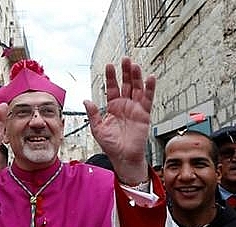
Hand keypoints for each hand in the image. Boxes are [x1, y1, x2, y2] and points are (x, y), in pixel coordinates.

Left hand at [83, 56, 154, 184]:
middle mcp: (124, 105)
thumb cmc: (111, 146)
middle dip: (125, 72)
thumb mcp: (97, 129)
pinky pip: (148, 99)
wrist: (123, 157)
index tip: (109, 66)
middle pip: (126, 84)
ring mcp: (135, 108)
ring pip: (137, 88)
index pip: (112, 88)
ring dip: (136, 77)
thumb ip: (93, 114)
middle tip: (125, 60)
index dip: (111, 77)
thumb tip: (86, 101)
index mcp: (113, 107)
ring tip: (134, 66)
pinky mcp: (144, 114)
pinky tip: (150, 78)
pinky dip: (150, 88)